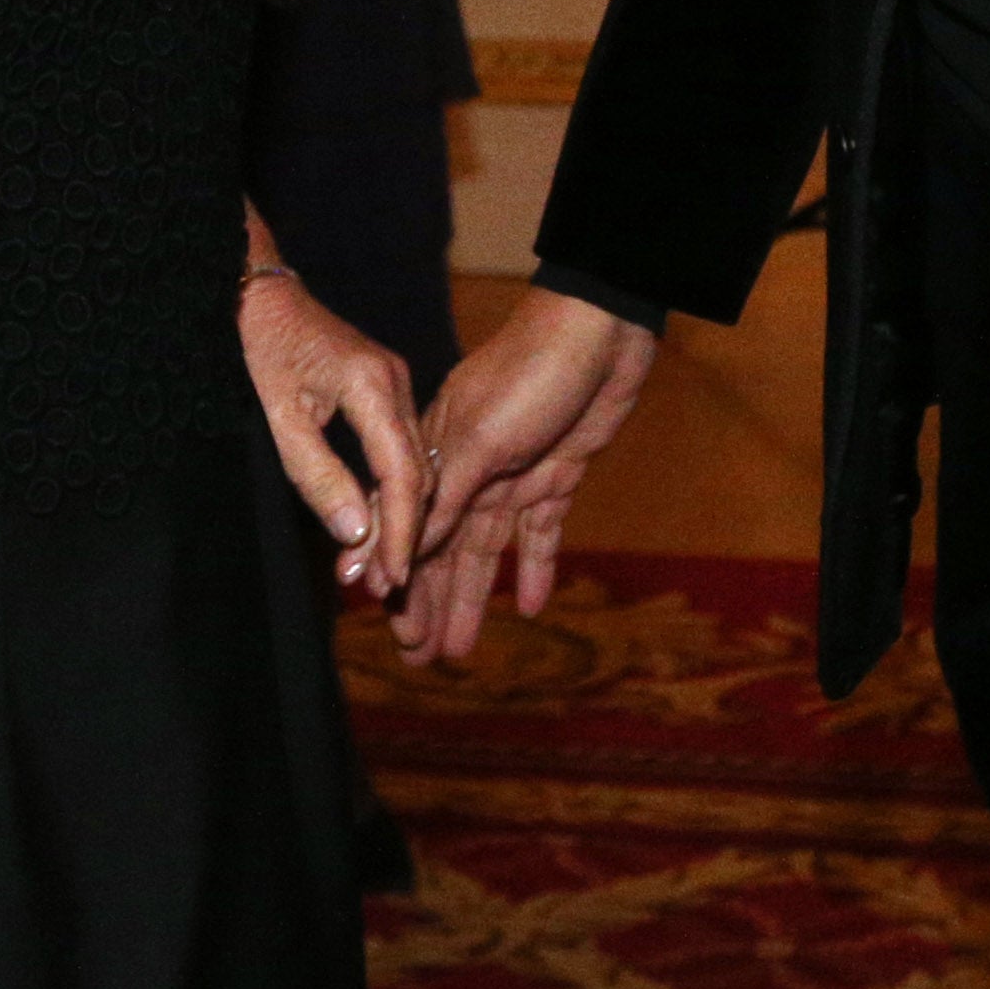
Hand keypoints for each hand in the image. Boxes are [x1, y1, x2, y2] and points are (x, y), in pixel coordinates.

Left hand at [241, 271, 428, 595]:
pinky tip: (375, 522)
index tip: (393, 577)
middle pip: (417, 473)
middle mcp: (397, 383)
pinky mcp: (386, 388)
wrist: (258, 291)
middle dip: (404, 533)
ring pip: (413, 464)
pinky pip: (401, 448)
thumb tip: (356, 533)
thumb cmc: (260, 347)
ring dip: (399, 516)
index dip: (401, 531)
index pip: (402, 474)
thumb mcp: (278, 417)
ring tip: (377, 569)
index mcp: (372, 386)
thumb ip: (317, 476)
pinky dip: (392, 490)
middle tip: (383, 588)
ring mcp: (396, 383)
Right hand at [396, 290, 658, 663]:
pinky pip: (542, 532)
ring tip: (460, 649)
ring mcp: (516, 473)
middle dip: (431, 602)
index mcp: (440, 453)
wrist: (601, 331)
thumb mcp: (481, 435)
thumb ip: (448, 494)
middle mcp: (472, 469)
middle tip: (419, 657)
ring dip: (475, 598)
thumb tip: (413, 547)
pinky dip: (538, 567)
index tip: (388, 623)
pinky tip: (534, 606)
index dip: (399, 576)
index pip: (413, 527)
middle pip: (447, 549)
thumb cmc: (531, 371)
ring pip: (489, 551)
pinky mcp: (558, 474)